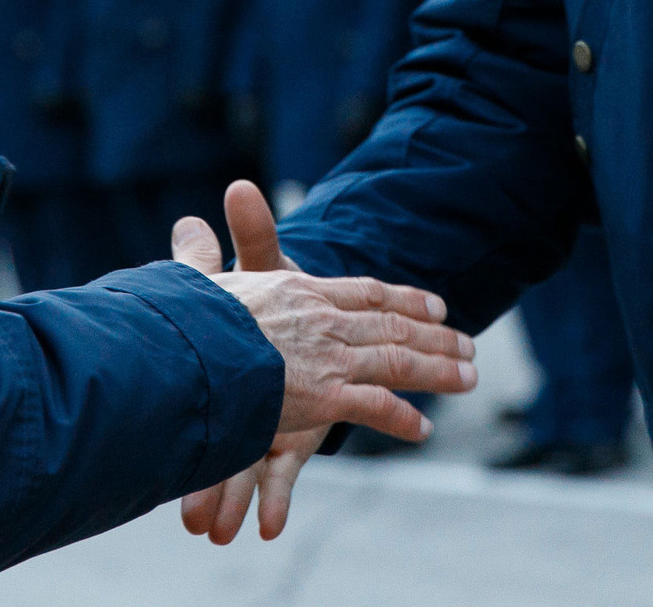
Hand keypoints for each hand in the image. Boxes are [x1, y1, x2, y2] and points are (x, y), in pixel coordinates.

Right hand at [173, 180, 472, 542]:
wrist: (183, 349)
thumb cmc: (184, 316)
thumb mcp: (196, 278)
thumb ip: (200, 254)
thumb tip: (188, 224)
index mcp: (297, 290)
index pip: (362, 292)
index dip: (400, 298)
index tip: (433, 304)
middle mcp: (322, 319)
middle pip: (392, 325)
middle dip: (435, 335)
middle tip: (468, 344)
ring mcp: (327, 357)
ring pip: (398, 360)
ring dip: (437, 370)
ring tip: (469, 377)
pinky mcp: (323, 395)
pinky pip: (375, 406)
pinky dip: (401, 418)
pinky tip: (422, 428)